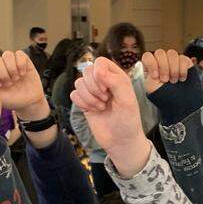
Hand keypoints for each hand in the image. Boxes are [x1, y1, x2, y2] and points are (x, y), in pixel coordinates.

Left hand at [0, 50, 48, 117]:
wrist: (29, 102)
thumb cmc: (11, 101)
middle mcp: (0, 66)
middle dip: (3, 74)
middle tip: (9, 84)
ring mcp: (11, 62)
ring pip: (7, 54)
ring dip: (12, 68)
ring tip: (16, 79)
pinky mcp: (23, 60)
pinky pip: (19, 54)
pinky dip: (21, 64)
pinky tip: (23, 74)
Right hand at [72, 57, 149, 175]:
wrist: (120, 141)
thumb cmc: (128, 121)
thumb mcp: (127, 100)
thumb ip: (116, 82)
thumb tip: (98, 71)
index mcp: (117, 77)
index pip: (100, 62)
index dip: (99, 73)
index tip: (107, 88)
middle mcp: (104, 82)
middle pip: (86, 70)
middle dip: (93, 87)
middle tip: (106, 100)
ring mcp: (93, 93)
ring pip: (78, 83)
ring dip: (89, 97)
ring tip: (101, 107)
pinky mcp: (85, 103)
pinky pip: (73, 94)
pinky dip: (82, 103)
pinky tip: (93, 111)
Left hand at [141, 49, 191, 94]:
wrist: (179, 102)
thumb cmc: (164, 95)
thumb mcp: (151, 87)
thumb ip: (148, 74)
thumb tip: (153, 65)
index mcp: (151, 66)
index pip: (148, 56)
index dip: (151, 64)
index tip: (156, 76)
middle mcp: (161, 61)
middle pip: (160, 53)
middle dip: (163, 67)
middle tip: (165, 80)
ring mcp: (173, 60)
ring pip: (172, 53)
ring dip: (173, 68)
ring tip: (174, 80)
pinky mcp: (184, 62)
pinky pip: (183, 59)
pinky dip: (182, 70)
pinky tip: (182, 78)